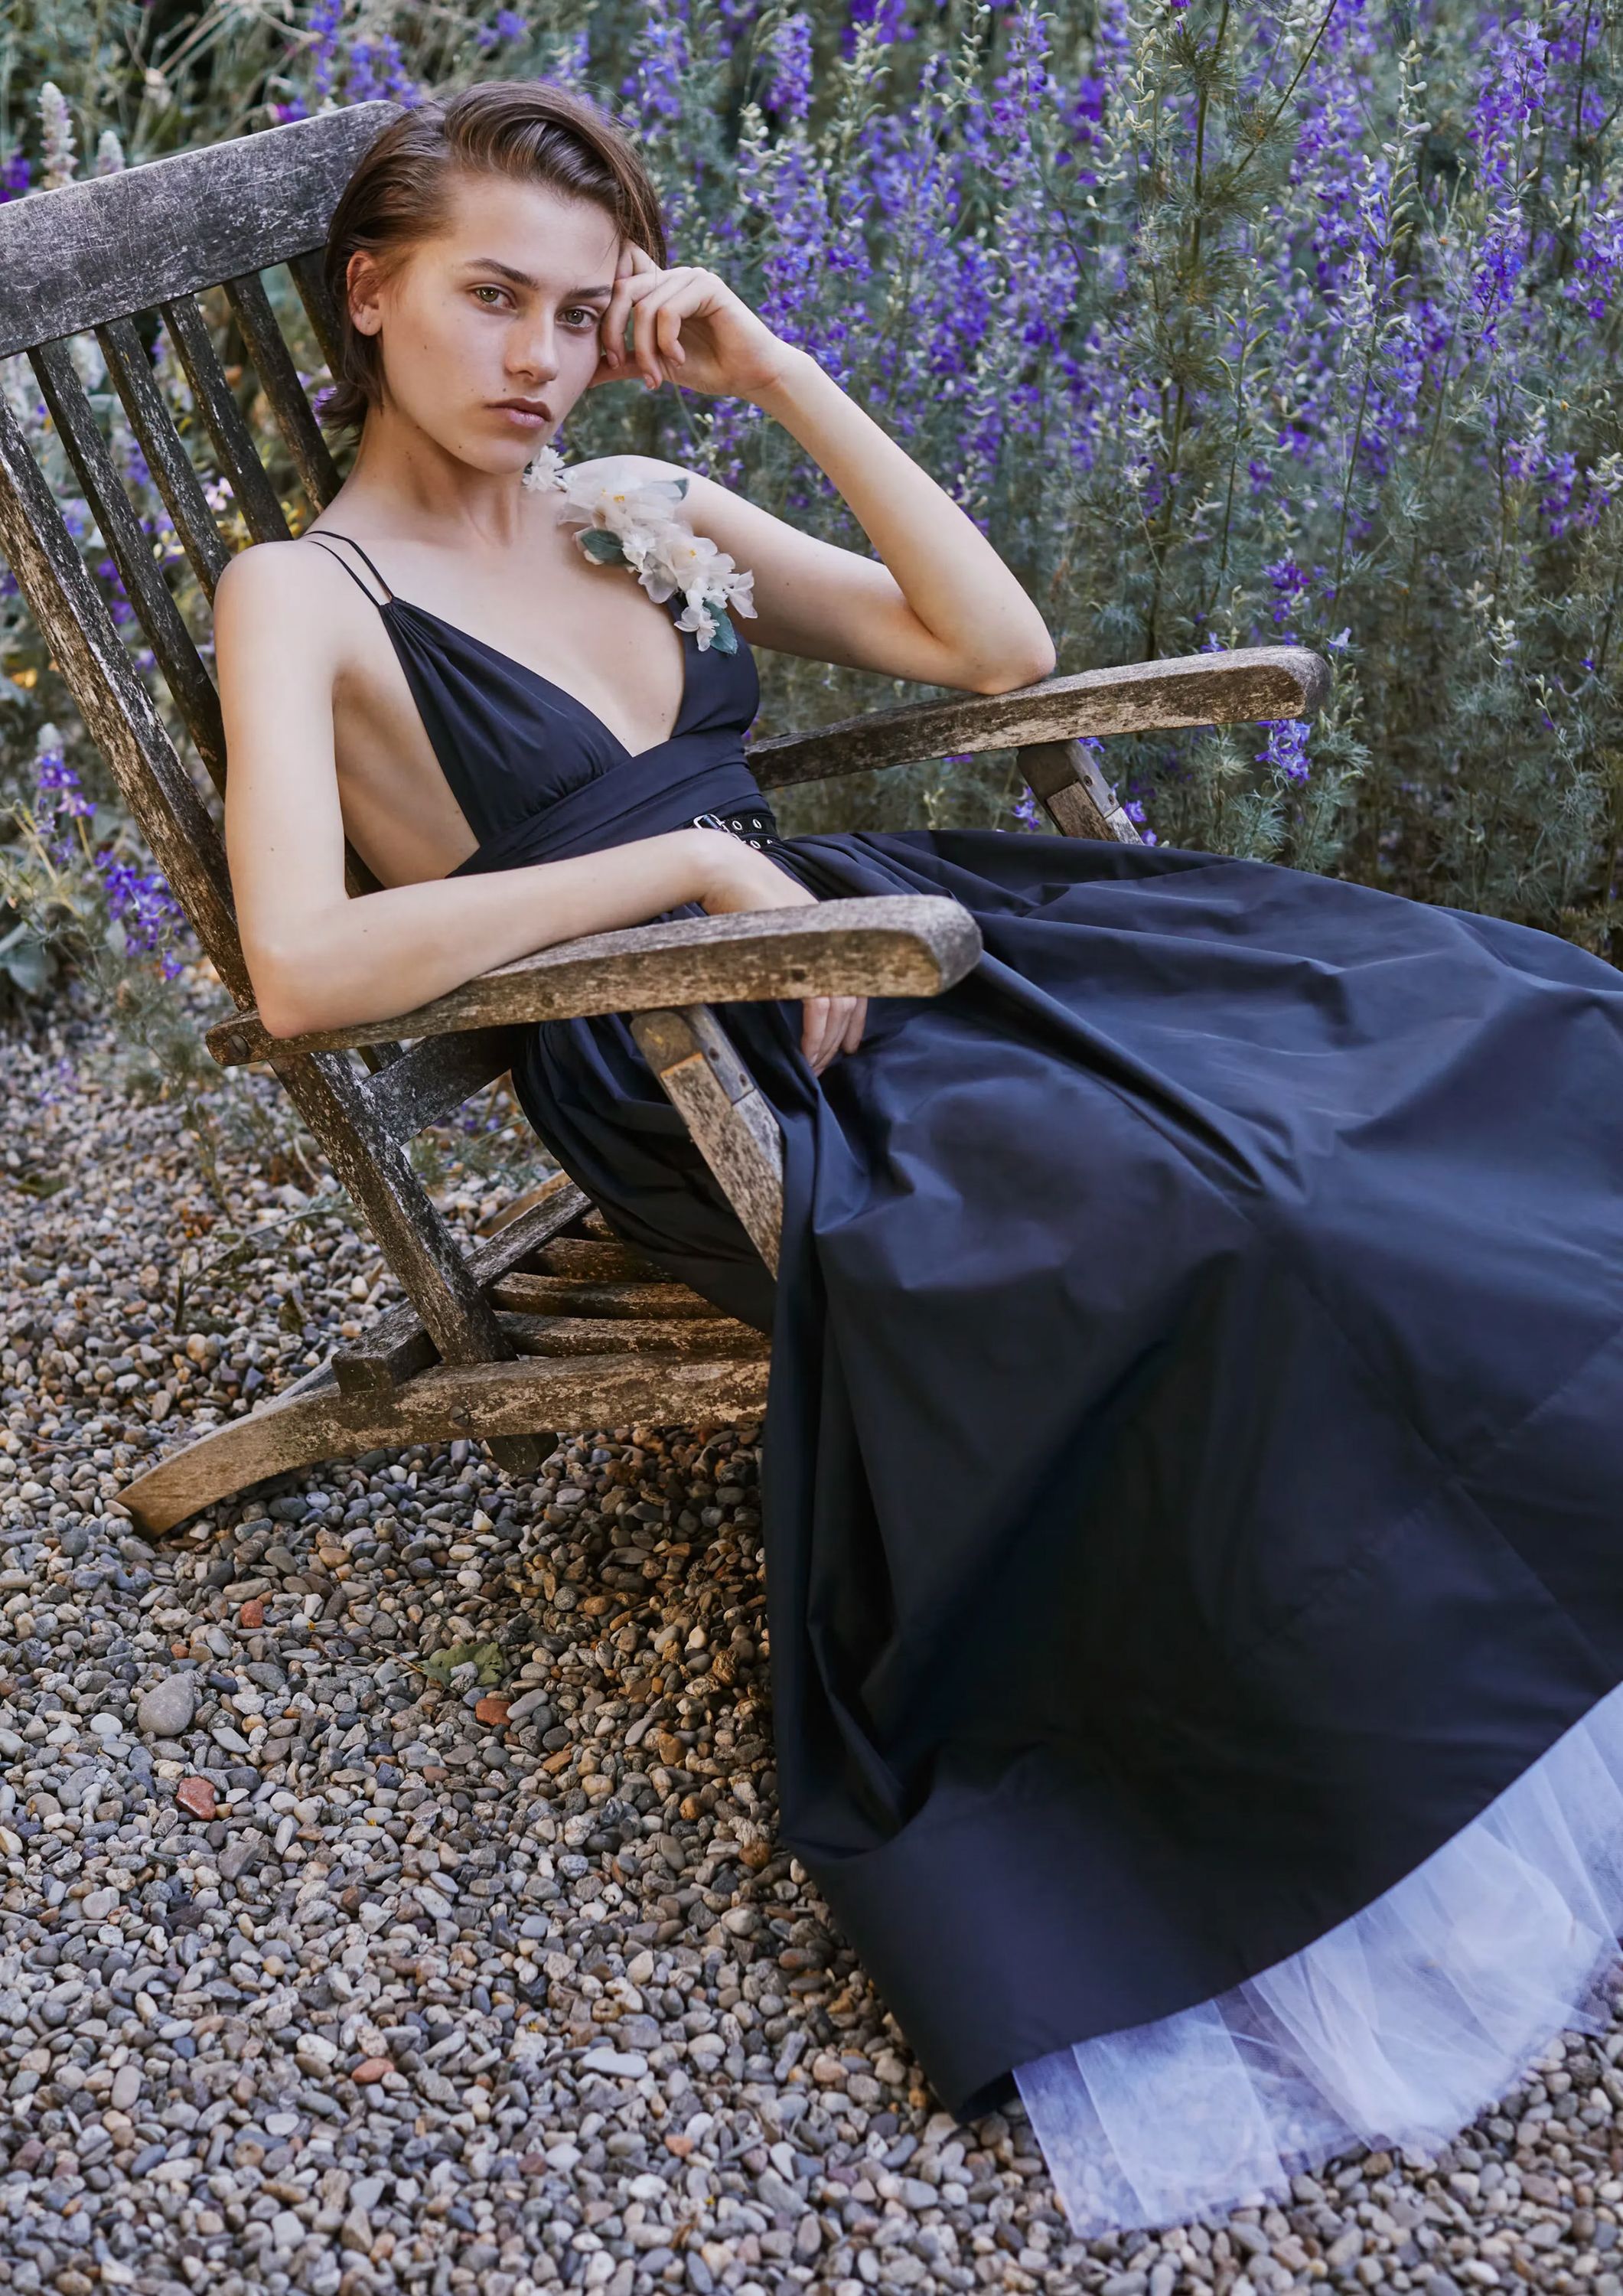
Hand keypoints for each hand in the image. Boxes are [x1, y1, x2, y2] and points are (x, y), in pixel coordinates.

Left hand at [588, 244, 802, 403]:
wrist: (750, 376)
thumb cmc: (708, 368)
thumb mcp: (656, 365)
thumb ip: (625, 362)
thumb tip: (588, 374)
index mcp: (657, 289)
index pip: (617, 281)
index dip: (603, 311)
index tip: (608, 355)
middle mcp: (671, 277)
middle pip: (621, 292)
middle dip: (613, 332)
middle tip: (618, 364)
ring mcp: (689, 277)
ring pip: (644, 307)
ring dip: (645, 348)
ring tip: (656, 375)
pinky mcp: (707, 286)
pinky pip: (669, 310)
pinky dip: (667, 341)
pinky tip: (679, 359)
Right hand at [688, 829, 867, 1075]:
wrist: (726, 872)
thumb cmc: (741, 898)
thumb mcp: (774, 928)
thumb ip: (790, 953)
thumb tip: (789, 985)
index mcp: (829, 934)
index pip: (856, 984)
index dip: (854, 1020)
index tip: (849, 1045)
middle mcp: (832, 940)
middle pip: (849, 1001)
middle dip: (837, 1040)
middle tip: (823, 1065)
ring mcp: (820, 946)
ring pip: (837, 1008)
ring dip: (825, 1043)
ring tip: (812, 1065)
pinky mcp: (802, 955)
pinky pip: (817, 1004)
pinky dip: (814, 1033)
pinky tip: (806, 1050)